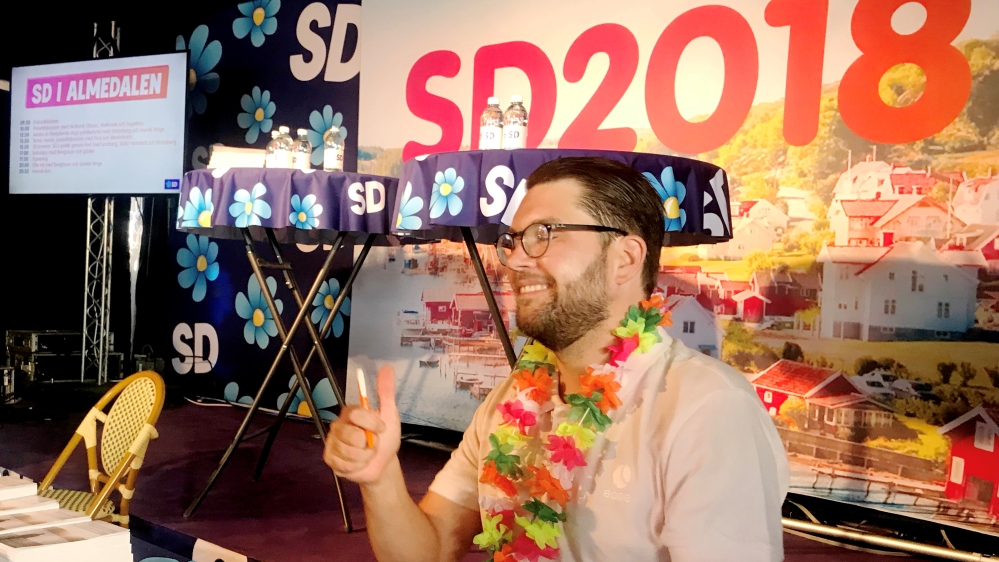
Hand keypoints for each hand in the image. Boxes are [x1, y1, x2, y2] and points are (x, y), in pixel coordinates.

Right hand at [324, 365, 401, 483]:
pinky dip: (356, 466)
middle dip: (369, 444)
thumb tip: (387, 367)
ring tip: (366, 454)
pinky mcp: (330, 459)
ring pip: (350, 452)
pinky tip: (358, 463)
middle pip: (352, 435)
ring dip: (365, 457)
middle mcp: (338, 425)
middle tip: (372, 444)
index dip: (371, 423)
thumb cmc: (385, 438)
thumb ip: (386, 392)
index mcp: (351, 413)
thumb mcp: (390, 414)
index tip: (382, 428)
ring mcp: (332, 442)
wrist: (382, 463)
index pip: (356, 413)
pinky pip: (344, 464)